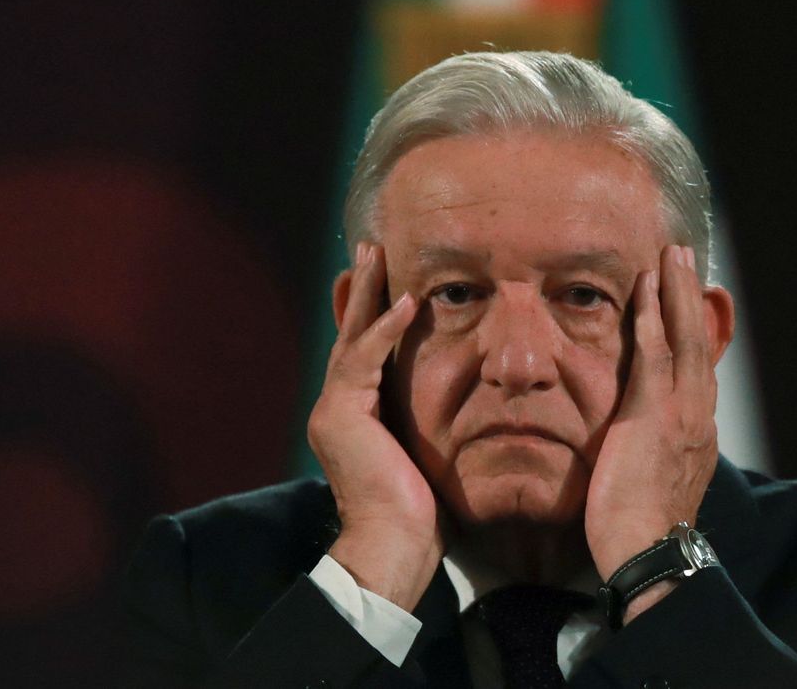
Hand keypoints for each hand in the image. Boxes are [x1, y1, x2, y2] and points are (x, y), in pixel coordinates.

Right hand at [307, 243, 440, 610]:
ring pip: (350, 337)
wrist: (395, 546)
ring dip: (366, 294)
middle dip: (360, 291)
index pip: (363, 354)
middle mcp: (337, 409)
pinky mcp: (340, 415)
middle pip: (349, 335)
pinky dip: (385, 330)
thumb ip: (428, 423)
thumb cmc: (421, 513)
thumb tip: (463, 406)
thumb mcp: (427, 454)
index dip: (372, 316)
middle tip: (369, 249)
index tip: (388, 280)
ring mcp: (333, 410)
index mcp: (354, 417)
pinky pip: (364, 360)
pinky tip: (406, 300)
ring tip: (376, 255)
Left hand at [584, 245, 721, 619]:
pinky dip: (652, 317)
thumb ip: (656, 454)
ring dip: (676, 292)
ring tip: (671, 256)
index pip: (699, 369)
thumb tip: (643, 445)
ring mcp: (679, 412)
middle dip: (692, 298)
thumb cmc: (642, 531)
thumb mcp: (658, 484)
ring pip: (683, 338)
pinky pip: (653, 352)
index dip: (696, 331)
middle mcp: (698, 415)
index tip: (691, 301)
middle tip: (685, 259)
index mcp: (698, 433)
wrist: (648, 552)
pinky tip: (645, 287)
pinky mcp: (652, 413)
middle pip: (699, 342)